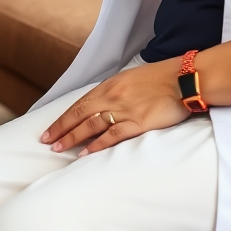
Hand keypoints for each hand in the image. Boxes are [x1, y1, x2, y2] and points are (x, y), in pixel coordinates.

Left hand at [40, 58, 189, 155]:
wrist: (184, 78)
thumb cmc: (162, 77)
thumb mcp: (132, 78)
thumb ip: (117, 91)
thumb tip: (105, 103)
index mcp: (110, 85)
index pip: (80, 103)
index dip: (63, 117)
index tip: (50, 128)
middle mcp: (113, 96)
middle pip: (79, 114)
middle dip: (61, 128)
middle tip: (46, 141)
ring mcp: (124, 109)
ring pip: (90, 125)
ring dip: (73, 137)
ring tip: (59, 148)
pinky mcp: (138, 122)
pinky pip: (112, 135)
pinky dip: (96, 145)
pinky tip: (85, 153)